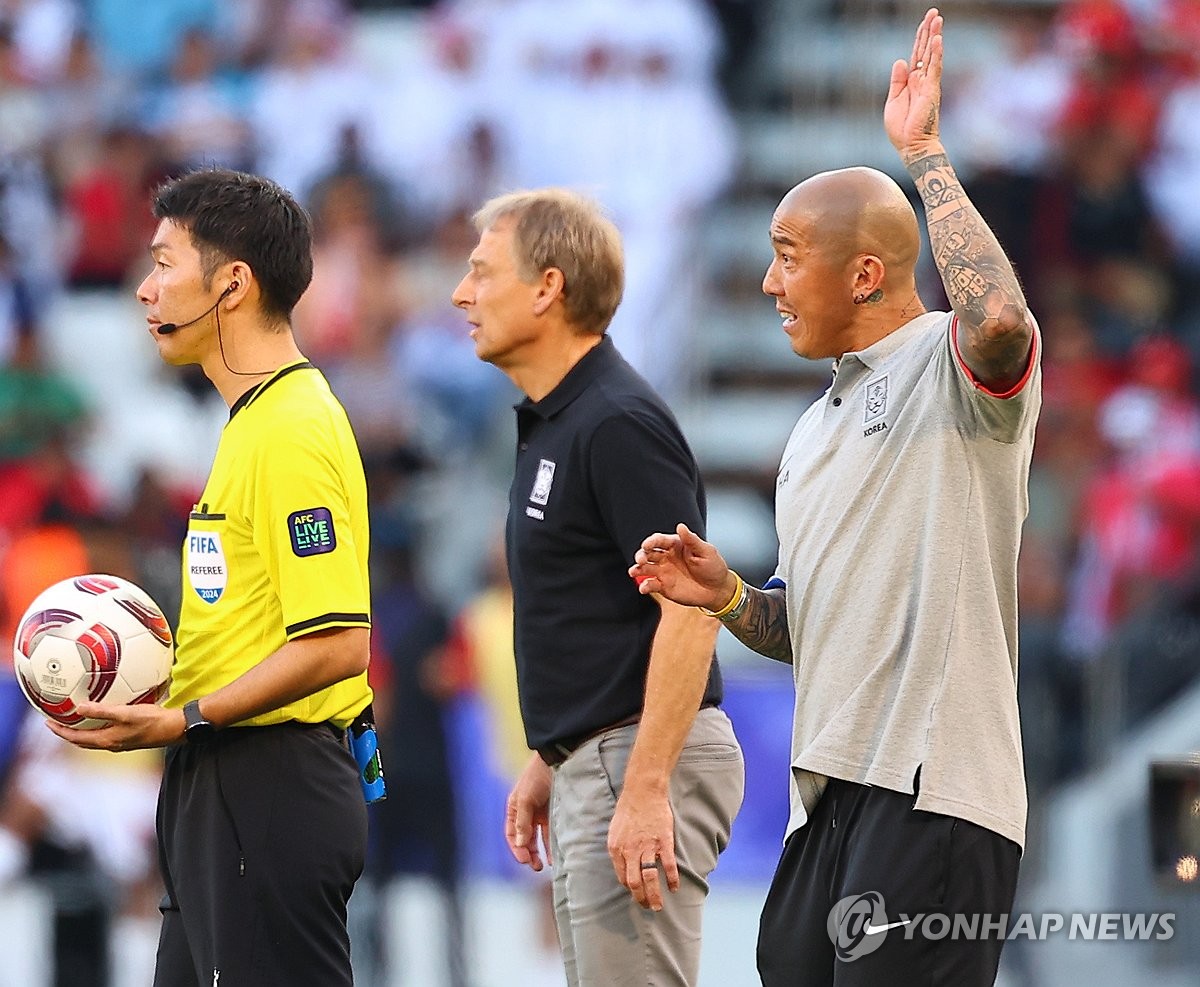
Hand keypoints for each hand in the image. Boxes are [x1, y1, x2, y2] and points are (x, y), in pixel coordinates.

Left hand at [43, 701, 185, 750]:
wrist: (174, 729)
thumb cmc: (152, 721)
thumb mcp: (126, 713)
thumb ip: (103, 711)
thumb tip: (79, 708)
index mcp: (107, 740)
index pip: (75, 738)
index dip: (60, 731)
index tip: (47, 722)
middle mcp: (111, 744)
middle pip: (82, 741)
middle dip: (67, 733)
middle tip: (56, 722)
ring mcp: (120, 743)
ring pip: (93, 739)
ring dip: (81, 731)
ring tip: (74, 720)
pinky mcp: (129, 738)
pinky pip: (105, 734)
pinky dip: (96, 728)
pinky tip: (102, 717)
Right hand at [505, 754, 552, 871]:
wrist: (558, 760)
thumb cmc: (537, 776)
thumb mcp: (526, 798)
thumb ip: (523, 822)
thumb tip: (520, 844)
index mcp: (514, 808)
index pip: (512, 834)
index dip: (516, 849)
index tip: (525, 861)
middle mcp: (526, 812)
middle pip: (524, 839)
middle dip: (528, 854)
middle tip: (536, 866)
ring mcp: (540, 813)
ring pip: (538, 838)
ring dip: (540, 851)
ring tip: (545, 865)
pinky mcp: (554, 812)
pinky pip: (551, 831)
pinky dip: (552, 843)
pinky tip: (556, 854)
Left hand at [608, 790, 678, 910]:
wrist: (643, 791)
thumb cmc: (628, 809)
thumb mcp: (615, 830)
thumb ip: (618, 849)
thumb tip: (622, 865)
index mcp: (616, 849)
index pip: (622, 878)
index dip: (630, 889)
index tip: (637, 894)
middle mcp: (630, 851)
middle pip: (635, 883)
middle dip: (641, 899)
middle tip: (648, 907)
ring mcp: (647, 847)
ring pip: (650, 878)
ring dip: (655, 896)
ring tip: (658, 906)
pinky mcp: (663, 842)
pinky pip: (668, 866)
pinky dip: (672, 880)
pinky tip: (674, 888)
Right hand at [628, 523, 732, 610]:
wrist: (718, 590)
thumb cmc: (713, 567)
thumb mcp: (706, 551)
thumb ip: (692, 540)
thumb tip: (680, 526)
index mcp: (676, 545)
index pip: (659, 540)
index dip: (651, 541)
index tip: (646, 545)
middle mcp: (667, 557)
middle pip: (648, 553)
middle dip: (641, 554)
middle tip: (641, 559)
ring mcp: (664, 572)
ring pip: (645, 568)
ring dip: (637, 569)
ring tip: (634, 571)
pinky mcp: (663, 586)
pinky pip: (650, 584)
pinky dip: (645, 586)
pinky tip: (644, 588)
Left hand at [884, 7, 943, 160]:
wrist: (911, 146)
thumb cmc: (902, 128)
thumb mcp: (893, 101)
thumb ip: (897, 80)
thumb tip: (900, 60)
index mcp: (911, 82)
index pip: (916, 55)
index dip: (919, 38)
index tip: (924, 22)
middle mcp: (922, 80)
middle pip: (925, 50)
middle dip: (929, 31)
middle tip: (934, 12)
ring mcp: (928, 84)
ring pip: (932, 55)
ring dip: (934, 36)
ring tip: (938, 19)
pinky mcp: (931, 91)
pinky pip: (934, 69)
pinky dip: (936, 54)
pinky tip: (937, 40)